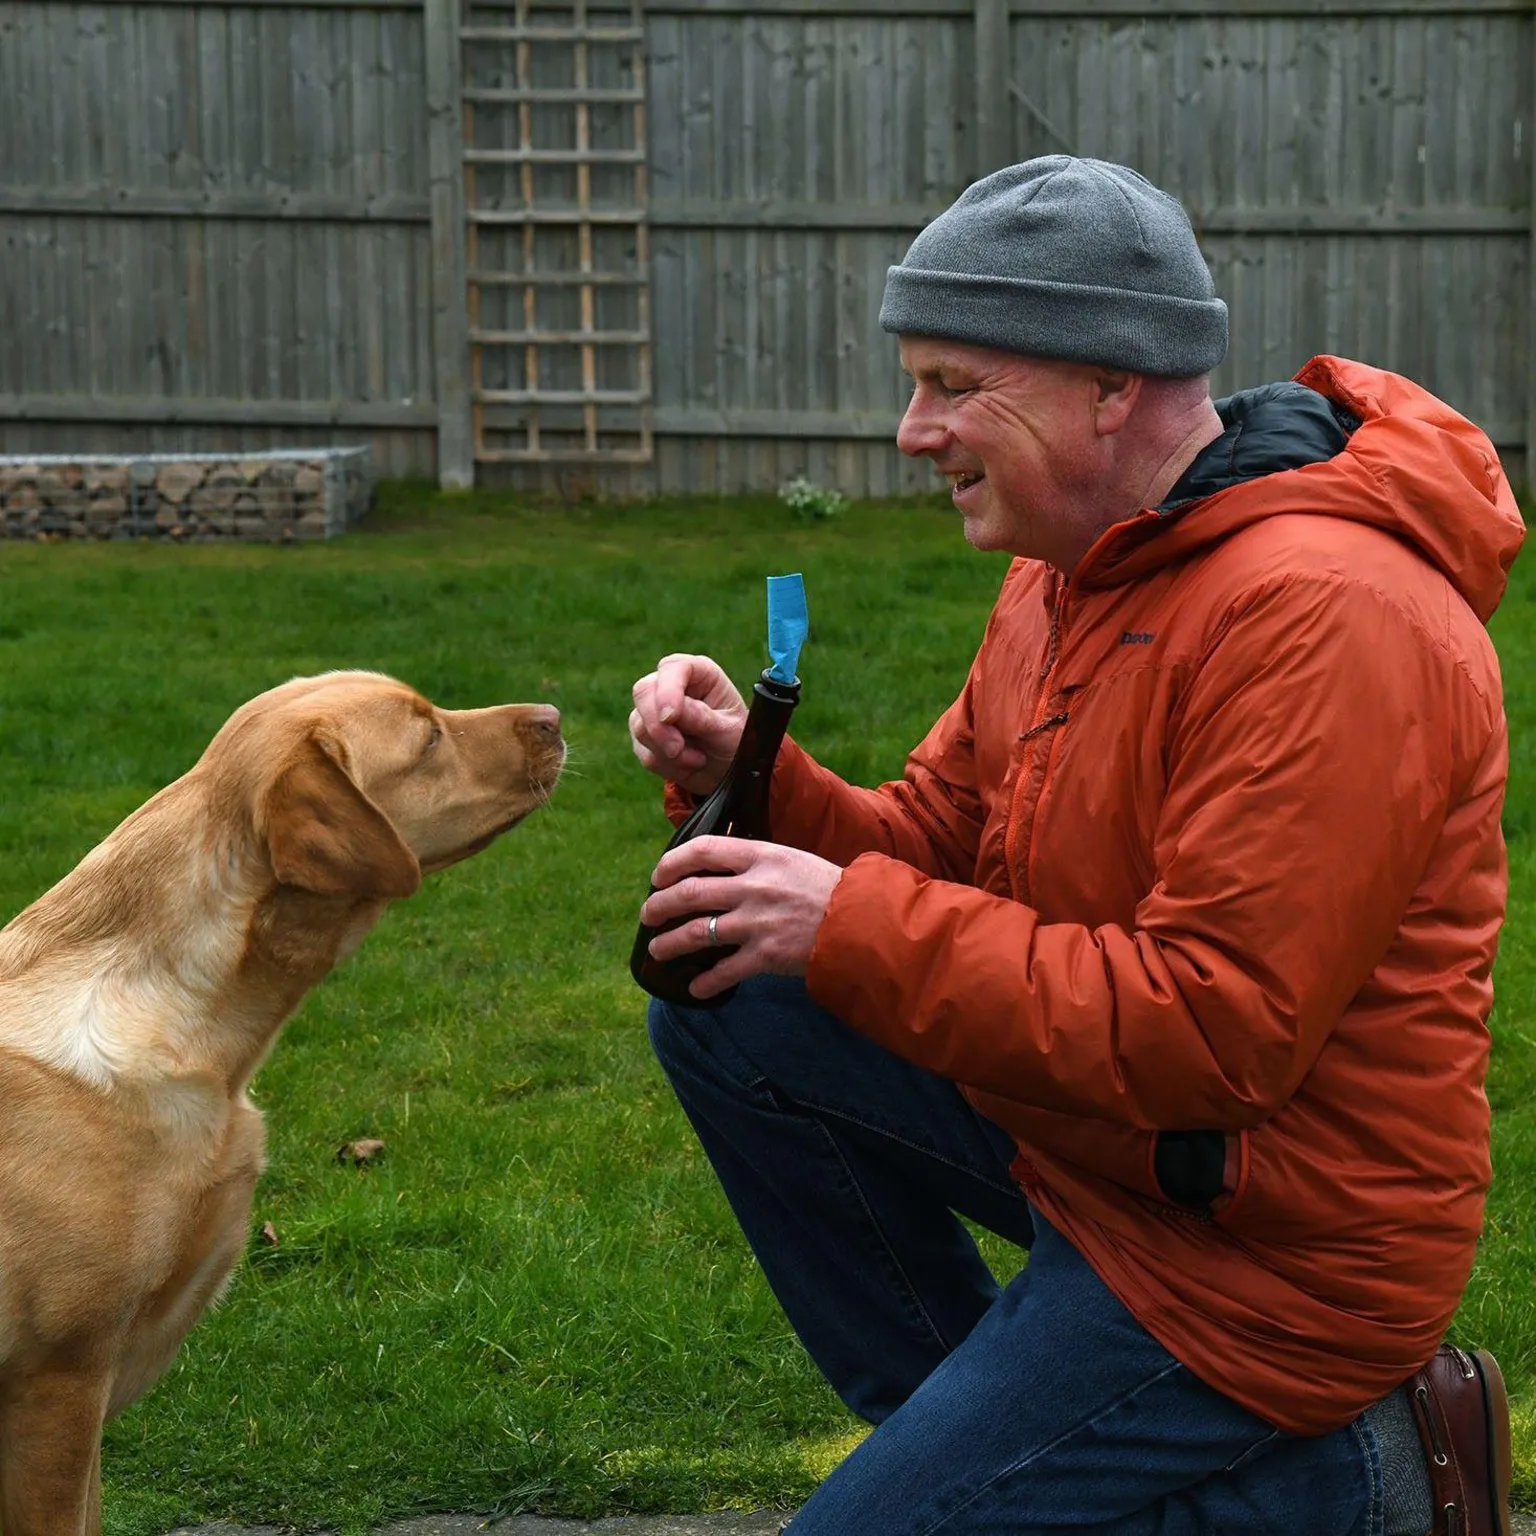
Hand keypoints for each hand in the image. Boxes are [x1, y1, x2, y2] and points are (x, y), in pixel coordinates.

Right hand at [630, 653, 747, 796]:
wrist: (727, 770)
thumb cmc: (734, 742)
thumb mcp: (728, 731)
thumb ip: (701, 718)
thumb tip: (669, 713)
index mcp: (700, 673)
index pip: (673, 668)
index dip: (667, 690)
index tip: (670, 717)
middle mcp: (672, 685)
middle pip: (643, 691)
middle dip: (658, 726)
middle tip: (677, 749)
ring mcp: (654, 708)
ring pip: (639, 725)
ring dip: (667, 750)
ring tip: (698, 758)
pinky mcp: (644, 733)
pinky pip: (642, 749)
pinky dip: (665, 764)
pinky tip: (687, 763)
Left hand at [639, 836, 842, 999]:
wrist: (864, 922)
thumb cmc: (829, 889)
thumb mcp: (792, 861)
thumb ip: (756, 863)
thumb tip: (718, 871)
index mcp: (762, 855)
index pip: (703, 850)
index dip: (672, 862)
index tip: (659, 875)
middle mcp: (754, 886)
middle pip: (689, 892)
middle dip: (660, 905)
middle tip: (649, 914)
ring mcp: (757, 922)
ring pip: (696, 933)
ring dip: (669, 944)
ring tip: (658, 950)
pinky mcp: (765, 956)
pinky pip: (723, 971)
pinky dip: (705, 982)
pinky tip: (695, 988)